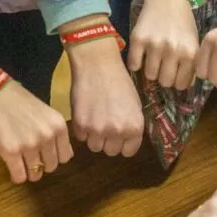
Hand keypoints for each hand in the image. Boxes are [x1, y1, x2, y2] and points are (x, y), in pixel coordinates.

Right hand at [0, 79, 72, 183]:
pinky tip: (12, 168)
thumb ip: (54, 132)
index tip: (44, 154)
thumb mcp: (44, 113)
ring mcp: (29, 145)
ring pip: (36, 174)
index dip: (54, 157)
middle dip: (41, 165)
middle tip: (30, 157)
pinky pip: (19, 176)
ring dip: (28, 172)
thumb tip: (64, 155)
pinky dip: (17, 176)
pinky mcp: (10, 152)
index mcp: (58, 125)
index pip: (65, 156)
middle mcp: (47, 136)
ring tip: (20, 162)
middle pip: (51, 166)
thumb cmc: (16, 100)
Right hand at [69, 37, 143, 156]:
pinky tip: (85, 113)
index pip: (128, 152)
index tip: (119, 136)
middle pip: (110, 151)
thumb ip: (131, 125)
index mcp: (135, 128)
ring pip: (94, 147)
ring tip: (94, 118)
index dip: (123, 143)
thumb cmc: (119, 81)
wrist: (97, 65)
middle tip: (105, 124)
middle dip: (108, 141)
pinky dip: (82, 129)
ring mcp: (98, 130)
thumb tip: (126, 140)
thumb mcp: (135, 105)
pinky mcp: (80, 125)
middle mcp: (117, 132)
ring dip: (94, 136)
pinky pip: (81, 137)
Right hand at [128, 0, 199, 89]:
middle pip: (165, 82)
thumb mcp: (193, 43)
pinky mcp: (138, 39)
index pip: (182, 84)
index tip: (175, 74)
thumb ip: (191, 65)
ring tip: (153, 58)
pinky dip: (136, 63)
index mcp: (190, 53)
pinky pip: (134, 64)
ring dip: (151, 70)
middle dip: (164, 76)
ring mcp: (154, 45)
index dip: (177, 81)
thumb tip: (182, 86)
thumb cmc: (183, 23)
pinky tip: (141, 55)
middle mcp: (173, 50)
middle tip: (163, 66)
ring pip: (149, 75)